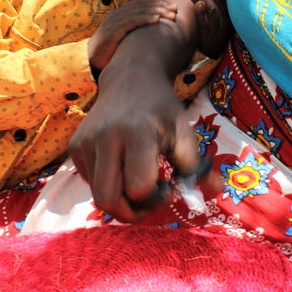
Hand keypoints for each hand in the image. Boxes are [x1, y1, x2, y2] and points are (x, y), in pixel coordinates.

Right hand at [70, 50, 198, 221]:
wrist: (130, 78)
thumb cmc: (161, 108)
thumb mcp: (184, 132)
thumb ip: (197, 166)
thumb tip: (215, 191)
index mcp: (136, 133)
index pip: (137, 188)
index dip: (154, 198)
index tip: (167, 187)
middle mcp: (105, 138)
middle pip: (107, 201)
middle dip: (130, 213)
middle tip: (149, 202)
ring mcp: (85, 143)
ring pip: (97, 195)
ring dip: (120, 199)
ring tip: (138, 181)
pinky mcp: (75, 147)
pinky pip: (90, 182)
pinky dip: (108, 184)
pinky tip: (122, 167)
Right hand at [88, 0, 177, 72]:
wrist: (90, 59)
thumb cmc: (109, 51)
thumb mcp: (123, 36)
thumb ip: (135, 31)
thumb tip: (154, 32)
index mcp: (120, 14)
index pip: (141, 3)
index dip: (157, 2)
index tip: (172, 6)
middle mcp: (117, 14)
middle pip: (142, 5)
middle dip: (160, 6)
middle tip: (175, 9)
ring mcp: (114, 21)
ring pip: (139, 11)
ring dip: (156, 11)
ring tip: (170, 14)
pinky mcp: (113, 30)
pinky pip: (131, 21)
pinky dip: (145, 19)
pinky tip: (156, 20)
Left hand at [190, 0, 228, 58]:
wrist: (210, 55)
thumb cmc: (211, 30)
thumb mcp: (214, 14)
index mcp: (230, 15)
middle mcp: (227, 22)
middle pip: (218, 2)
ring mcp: (218, 31)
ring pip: (213, 10)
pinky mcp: (209, 39)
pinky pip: (206, 24)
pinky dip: (201, 13)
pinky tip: (196, 3)